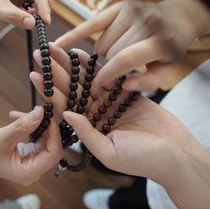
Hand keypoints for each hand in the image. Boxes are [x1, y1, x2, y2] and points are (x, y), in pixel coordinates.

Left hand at [0, 0, 51, 28]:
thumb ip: (15, 16)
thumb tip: (33, 23)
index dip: (43, 6)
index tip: (44, 21)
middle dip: (42, 11)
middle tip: (40, 24)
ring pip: (38, 6)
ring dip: (38, 16)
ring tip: (31, 24)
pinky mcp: (18, 6)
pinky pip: (31, 13)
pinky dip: (32, 19)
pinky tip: (26, 24)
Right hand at [0, 107, 61, 184]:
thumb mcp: (2, 138)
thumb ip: (22, 126)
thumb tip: (40, 113)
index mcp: (29, 172)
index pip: (53, 154)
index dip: (54, 135)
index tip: (49, 117)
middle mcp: (34, 170)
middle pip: (52, 146)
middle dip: (45, 127)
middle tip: (37, 111)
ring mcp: (33, 162)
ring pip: (45, 139)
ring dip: (36, 124)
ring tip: (19, 115)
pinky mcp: (30, 154)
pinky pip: (38, 138)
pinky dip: (31, 127)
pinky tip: (18, 118)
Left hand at [29, 45, 209, 208]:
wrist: (174, 153)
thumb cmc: (143, 159)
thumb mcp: (109, 152)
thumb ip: (87, 134)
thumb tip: (67, 114)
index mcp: (88, 130)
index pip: (63, 108)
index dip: (48, 91)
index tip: (35, 75)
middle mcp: (96, 115)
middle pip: (71, 91)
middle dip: (55, 72)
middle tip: (40, 54)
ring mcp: (110, 103)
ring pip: (86, 81)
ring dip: (71, 65)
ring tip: (56, 49)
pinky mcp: (125, 94)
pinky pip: (108, 76)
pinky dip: (95, 65)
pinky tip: (80, 53)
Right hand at [55, 0, 209, 91]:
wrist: (178, 17)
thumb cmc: (171, 49)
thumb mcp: (168, 70)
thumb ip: (148, 82)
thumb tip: (123, 85)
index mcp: (159, 40)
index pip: (125, 58)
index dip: (108, 74)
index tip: (100, 86)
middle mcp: (144, 22)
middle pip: (110, 52)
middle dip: (110, 65)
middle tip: (117, 71)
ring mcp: (130, 11)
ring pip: (101, 44)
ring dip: (105, 54)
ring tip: (119, 53)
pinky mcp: (118, 6)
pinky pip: (90, 25)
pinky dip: (74, 35)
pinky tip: (58, 44)